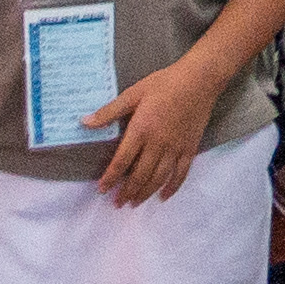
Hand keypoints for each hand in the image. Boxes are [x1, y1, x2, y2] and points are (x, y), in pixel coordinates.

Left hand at [90, 53, 219, 202]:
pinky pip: (181, 173)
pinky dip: (172, 187)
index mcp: (141, 129)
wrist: (199, 80)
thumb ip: (110, 111)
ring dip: (145, 193)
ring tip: (135, 203)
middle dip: (127, 191)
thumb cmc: (164, 83)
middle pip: (140, 174)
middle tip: (118, 203)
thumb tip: (85, 122)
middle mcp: (158, 143)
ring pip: (159, 178)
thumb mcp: (133, 93)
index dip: (111, 177)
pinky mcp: (190, 148)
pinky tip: (163, 196)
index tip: (102, 190)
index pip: (122, 160)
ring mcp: (175, 148)